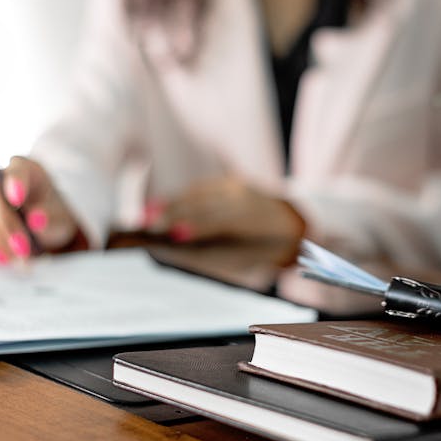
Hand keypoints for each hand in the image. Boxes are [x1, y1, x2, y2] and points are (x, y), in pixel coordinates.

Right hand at [0, 157, 78, 263]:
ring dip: (0, 243)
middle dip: (9, 227)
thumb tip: (36, 221)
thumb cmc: (50, 212)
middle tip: (25, 251)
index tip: (17, 199)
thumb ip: (50, 217)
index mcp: (24, 168)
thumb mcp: (59, 215)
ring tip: (21, 261)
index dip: (15, 184)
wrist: (39, 218)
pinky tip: (5, 260)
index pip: (17, 172)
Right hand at [145, 177, 305, 243]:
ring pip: (199, 193)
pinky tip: (164, 205)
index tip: (170, 234)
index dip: (194, 226)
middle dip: (174, 214)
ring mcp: (238, 186)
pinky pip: (201, 188)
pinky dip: (181, 197)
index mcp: (253, 221)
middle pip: (203, 204)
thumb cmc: (265, 250)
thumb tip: (174, 250)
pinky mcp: (231, 181)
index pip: (219, 221)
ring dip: (172, 204)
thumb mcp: (245, 259)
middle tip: (147, 225)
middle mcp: (245, 198)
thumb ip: (213, 255)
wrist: (292, 222)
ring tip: (149, 216)